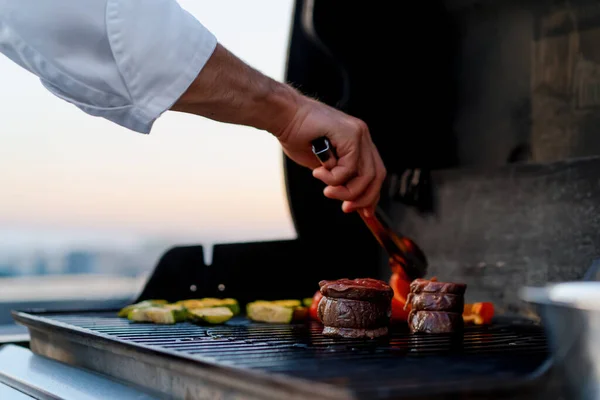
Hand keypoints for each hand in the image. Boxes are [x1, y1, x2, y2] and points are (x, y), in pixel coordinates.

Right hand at [275, 96, 385, 212]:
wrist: (285, 116)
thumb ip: (338, 179)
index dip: (371, 195)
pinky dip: (334, 177)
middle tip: (345, 207)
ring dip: (344, 190)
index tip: (363, 212)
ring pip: (365, 175)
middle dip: (362, 197)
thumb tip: (350, 200)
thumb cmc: (298, 136)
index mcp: (358, 142)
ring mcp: (359, 133)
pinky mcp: (351, 134)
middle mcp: (362, 136)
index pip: (375, 173)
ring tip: (326, 189)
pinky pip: (350, 167)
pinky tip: (319, 172)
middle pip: (376, 175)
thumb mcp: (323, 166)